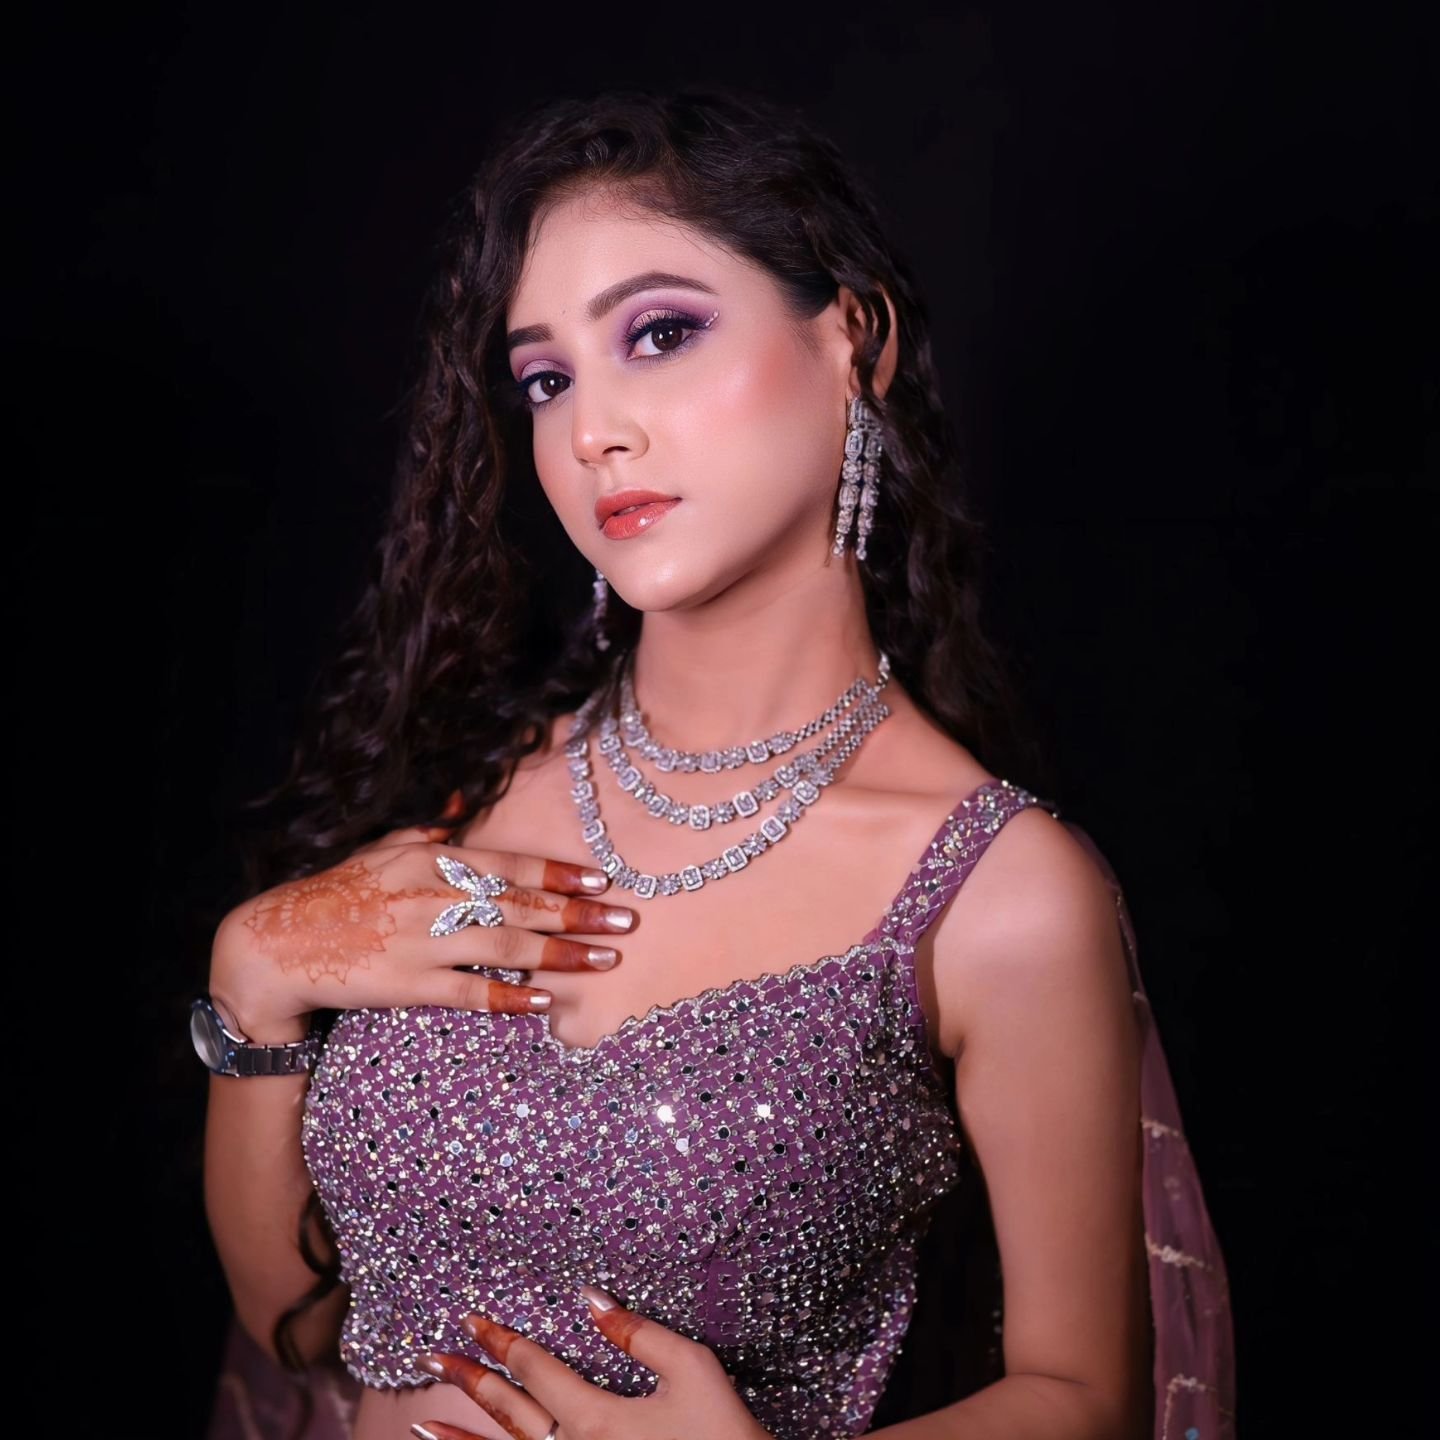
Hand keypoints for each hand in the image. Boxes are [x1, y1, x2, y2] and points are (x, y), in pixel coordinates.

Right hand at [209, 819, 636, 1040]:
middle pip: (520, 905)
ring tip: (603, 961)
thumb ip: (429, 831)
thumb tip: (463, 805)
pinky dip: (508, 997)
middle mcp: (432, 896)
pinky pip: (468, 992)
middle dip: (578, 913)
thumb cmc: (336, 893)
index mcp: (431, 859)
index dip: (558, 872)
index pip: (509, 864)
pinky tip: (544, 1002)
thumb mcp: (382, 848)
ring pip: (505, 947)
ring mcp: (421, 942)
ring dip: (559, 955)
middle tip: (625, 920)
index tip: (601, 880)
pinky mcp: (407, 985)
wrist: (277, 945)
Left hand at [410, 1285, 773, 1439]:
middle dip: (467, 1378)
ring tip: (419, 1419)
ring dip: (459, 1439)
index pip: (532, 1367)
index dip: (499, 1339)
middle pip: (506, 1410)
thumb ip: (639, 1333)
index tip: (469, 1317)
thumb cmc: (721, 1435)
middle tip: (429, 1354)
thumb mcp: (693, 1369)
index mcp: (594, 1416)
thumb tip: (591, 1297)